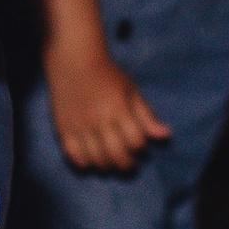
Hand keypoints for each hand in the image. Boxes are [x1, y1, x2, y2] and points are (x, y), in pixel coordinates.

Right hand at [47, 52, 168, 172]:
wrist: (74, 63)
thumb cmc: (107, 76)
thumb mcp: (131, 91)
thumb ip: (146, 116)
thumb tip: (165, 135)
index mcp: (119, 109)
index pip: (136, 141)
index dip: (141, 147)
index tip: (138, 144)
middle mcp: (99, 120)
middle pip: (117, 155)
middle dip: (127, 163)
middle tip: (128, 162)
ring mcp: (80, 126)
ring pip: (96, 159)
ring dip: (107, 165)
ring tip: (111, 160)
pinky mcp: (63, 129)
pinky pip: (74, 156)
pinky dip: (84, 163)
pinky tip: (91, 158)